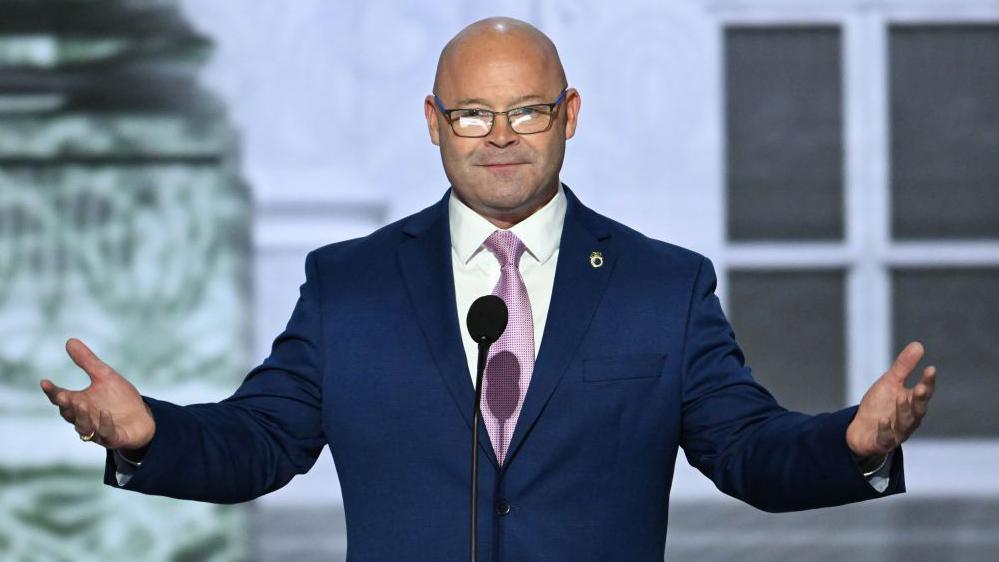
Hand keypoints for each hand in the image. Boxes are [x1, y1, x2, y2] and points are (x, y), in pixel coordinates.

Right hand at [40, 338, 155, 453]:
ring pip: (84, 427)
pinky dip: (104, 425)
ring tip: (82, 404)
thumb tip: (70, 341)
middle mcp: (85, 418)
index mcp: (79, 403)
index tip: (45, 382)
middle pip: (69, 414)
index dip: (51, 391)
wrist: (142, 418)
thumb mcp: (104, 376)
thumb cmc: (120, 398)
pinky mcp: (113, 438)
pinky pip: (106, 434)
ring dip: (82, 417)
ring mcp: (98, 430)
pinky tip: (106, 414)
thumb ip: (87, 362)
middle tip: (63, 396)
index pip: (60, 398)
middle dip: (66, 406)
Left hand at [846, 341, 936, 461]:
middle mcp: (909, 419)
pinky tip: (882, 419)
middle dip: (920, 399)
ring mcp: (897, 432)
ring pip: (905, 424)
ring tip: (901, 397)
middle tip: (921, 387)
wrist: (861, 429)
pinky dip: (885, 429)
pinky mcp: (882, 442)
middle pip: (918, 410)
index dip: (928, 382)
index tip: (931, 369)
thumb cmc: (879, 405)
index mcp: (912, 403)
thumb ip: (903, 367)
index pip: (923, 392)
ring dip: (904, 411)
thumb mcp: (889, 383)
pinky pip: (886, 438)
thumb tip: (918, 344)